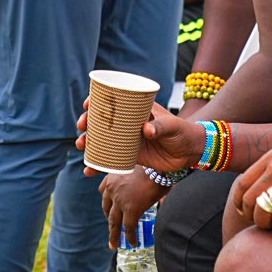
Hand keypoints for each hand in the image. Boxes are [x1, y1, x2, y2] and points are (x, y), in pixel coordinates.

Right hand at [76, 100, 204, 176]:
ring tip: (81, 146)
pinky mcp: (130, 155)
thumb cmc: (182, 131)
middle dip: (87, 123)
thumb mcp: (172, 125)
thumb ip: (160, 126)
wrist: (190, 151)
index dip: (96, 102)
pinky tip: (88, 170)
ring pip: (102, 139)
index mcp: (136, 109)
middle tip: (81, 128)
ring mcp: (128, 139)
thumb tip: (146, 129)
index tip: (87, 105)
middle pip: (102, 121)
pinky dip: (99, 165)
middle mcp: (128, 123)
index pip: (112, 101)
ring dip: (88, 142)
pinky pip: (110, 159)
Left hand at [99, 169, 165, 248]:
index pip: (103, 190)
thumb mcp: (139, 167)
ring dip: (113, 234)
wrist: (160, 168)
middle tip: (112, 228)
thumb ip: (137, 177)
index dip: (107, 201)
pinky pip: (128, 227)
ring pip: (113, 221)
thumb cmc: (154, 164)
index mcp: (113, 175)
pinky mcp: (130, 209)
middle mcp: (112, 188)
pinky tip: (132, 243)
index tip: (110, 207)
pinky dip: (130, 237)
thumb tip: (149, 182)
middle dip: (109, 219)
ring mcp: (119, 200)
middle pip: (106, 208)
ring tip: (114, 244)